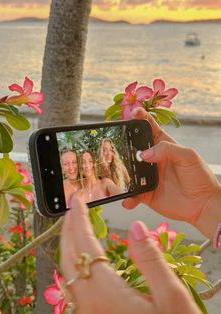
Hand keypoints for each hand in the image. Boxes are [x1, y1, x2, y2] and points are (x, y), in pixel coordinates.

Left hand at [60, 196, 198, 313]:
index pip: (85, 245)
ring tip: (74, 225)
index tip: (77, 201)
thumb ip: (151, 261)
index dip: (79, 219)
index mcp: (107, 295)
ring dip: (68, 243)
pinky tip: (81, 256)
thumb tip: (135, 227)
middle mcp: (89, 305)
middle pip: (68, 256)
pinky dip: (73, 261)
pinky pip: (72, 285)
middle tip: (73, 208)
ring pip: (66, 271)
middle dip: (68, 227)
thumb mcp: (172, 300)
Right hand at [122, 107, 220, 238]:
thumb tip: (144, 154)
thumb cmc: (200, 177)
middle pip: (134, 149)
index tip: (134, 113)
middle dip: (124, 145)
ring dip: (122, 174)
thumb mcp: (188, 156)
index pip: (150, 128)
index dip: (141, 119)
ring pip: (129, 172)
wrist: (203, 204)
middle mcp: (153, 160)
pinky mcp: (146, 194)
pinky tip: (127, 199)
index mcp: (164, 146)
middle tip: (118, 146)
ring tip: (117, 177)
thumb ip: (167, 149)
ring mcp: (147, 177)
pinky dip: (128, 198)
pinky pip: (132, 194)